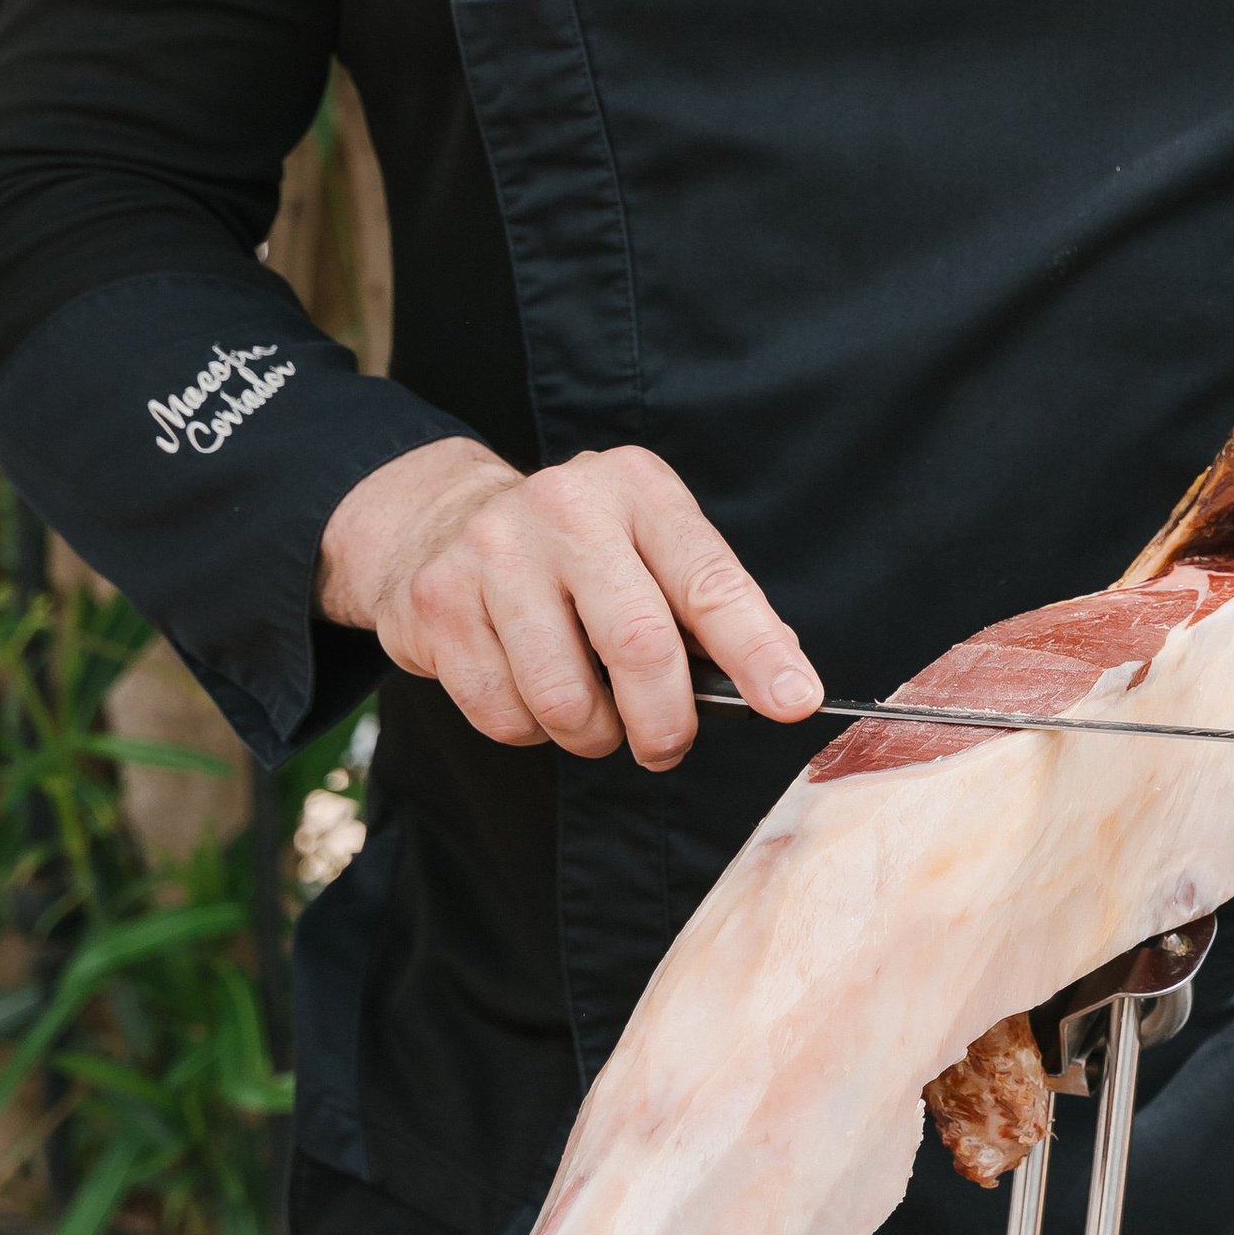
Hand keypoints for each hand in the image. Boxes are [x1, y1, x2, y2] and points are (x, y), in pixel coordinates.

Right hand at [315, 436, 821, 768]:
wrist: (442, 521)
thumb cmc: (576, 549)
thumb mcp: (649, 544)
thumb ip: (705, 605)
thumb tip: (779, 683)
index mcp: (637, 489)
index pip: (709, 581)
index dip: (757, 650)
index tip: (793, 702)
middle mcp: (565, 508)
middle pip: (638, 645)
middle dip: (665, 721)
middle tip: (667, 745)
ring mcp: (494, 553)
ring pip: (564, 697)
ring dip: (593, 734)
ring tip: (593, 714)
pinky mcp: (439, 604)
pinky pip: (504, 715)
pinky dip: (532, 731)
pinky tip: (532, 693)